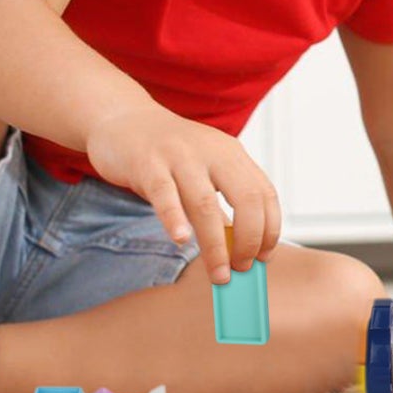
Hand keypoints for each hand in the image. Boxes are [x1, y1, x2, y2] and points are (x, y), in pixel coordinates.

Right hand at [84, 98, 281, 283]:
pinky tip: (181, 240)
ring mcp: (179, 156)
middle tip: (242, 268)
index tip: (264, 258)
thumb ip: (219, 209)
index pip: (264, 193)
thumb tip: (236, 251)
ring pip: (205, 203)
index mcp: (231, 154)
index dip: (270, 229)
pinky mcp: (147, 163)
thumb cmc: (166, 154)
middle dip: (250, 239)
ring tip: (218, 273)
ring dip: (215, 244)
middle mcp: (211, 152)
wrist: (122, 119)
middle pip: (245, 197)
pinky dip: (175, 218)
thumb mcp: (203, 173)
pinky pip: (164, 194)